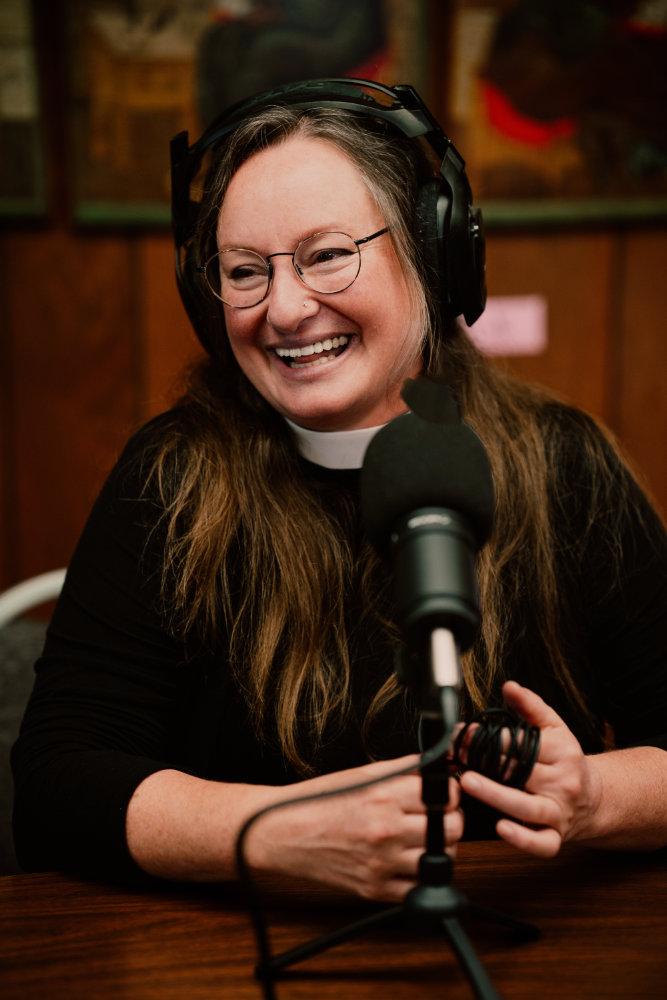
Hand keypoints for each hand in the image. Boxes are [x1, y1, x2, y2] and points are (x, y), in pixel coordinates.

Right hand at [246, 754, 463, 901]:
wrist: (283, 832)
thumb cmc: (318, 800)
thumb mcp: (361, 774)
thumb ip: (403, 768)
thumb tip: (435, 764)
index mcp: (383, 796)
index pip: (445, 796)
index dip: (449, 794)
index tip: (443, 795)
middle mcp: (385, 830)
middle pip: (451, 829)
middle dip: (450, 820)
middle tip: (438, 817)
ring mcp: (381, 863)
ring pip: (441, 860)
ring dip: (439, 849)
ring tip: (423, 839)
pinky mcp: (374, 889)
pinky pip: (418, 888)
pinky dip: (420, 876)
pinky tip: (409, 861)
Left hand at [459, 681, 601, 857]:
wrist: (594, 800)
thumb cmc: (566, 761)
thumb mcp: (555, 728)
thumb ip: (531, 707)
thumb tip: (510, 687)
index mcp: (562, 752)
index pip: (524, 744)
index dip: (491, 737)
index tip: (465, 733)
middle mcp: (561, 783)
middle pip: (520, 772)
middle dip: (484, 761)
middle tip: (458, 753)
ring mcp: (558, 812)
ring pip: (526, 807)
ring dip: (495, 795)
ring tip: (469, 782)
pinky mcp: (556, 837)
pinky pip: (541, 844)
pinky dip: (522, 840)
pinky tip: (502, 828)